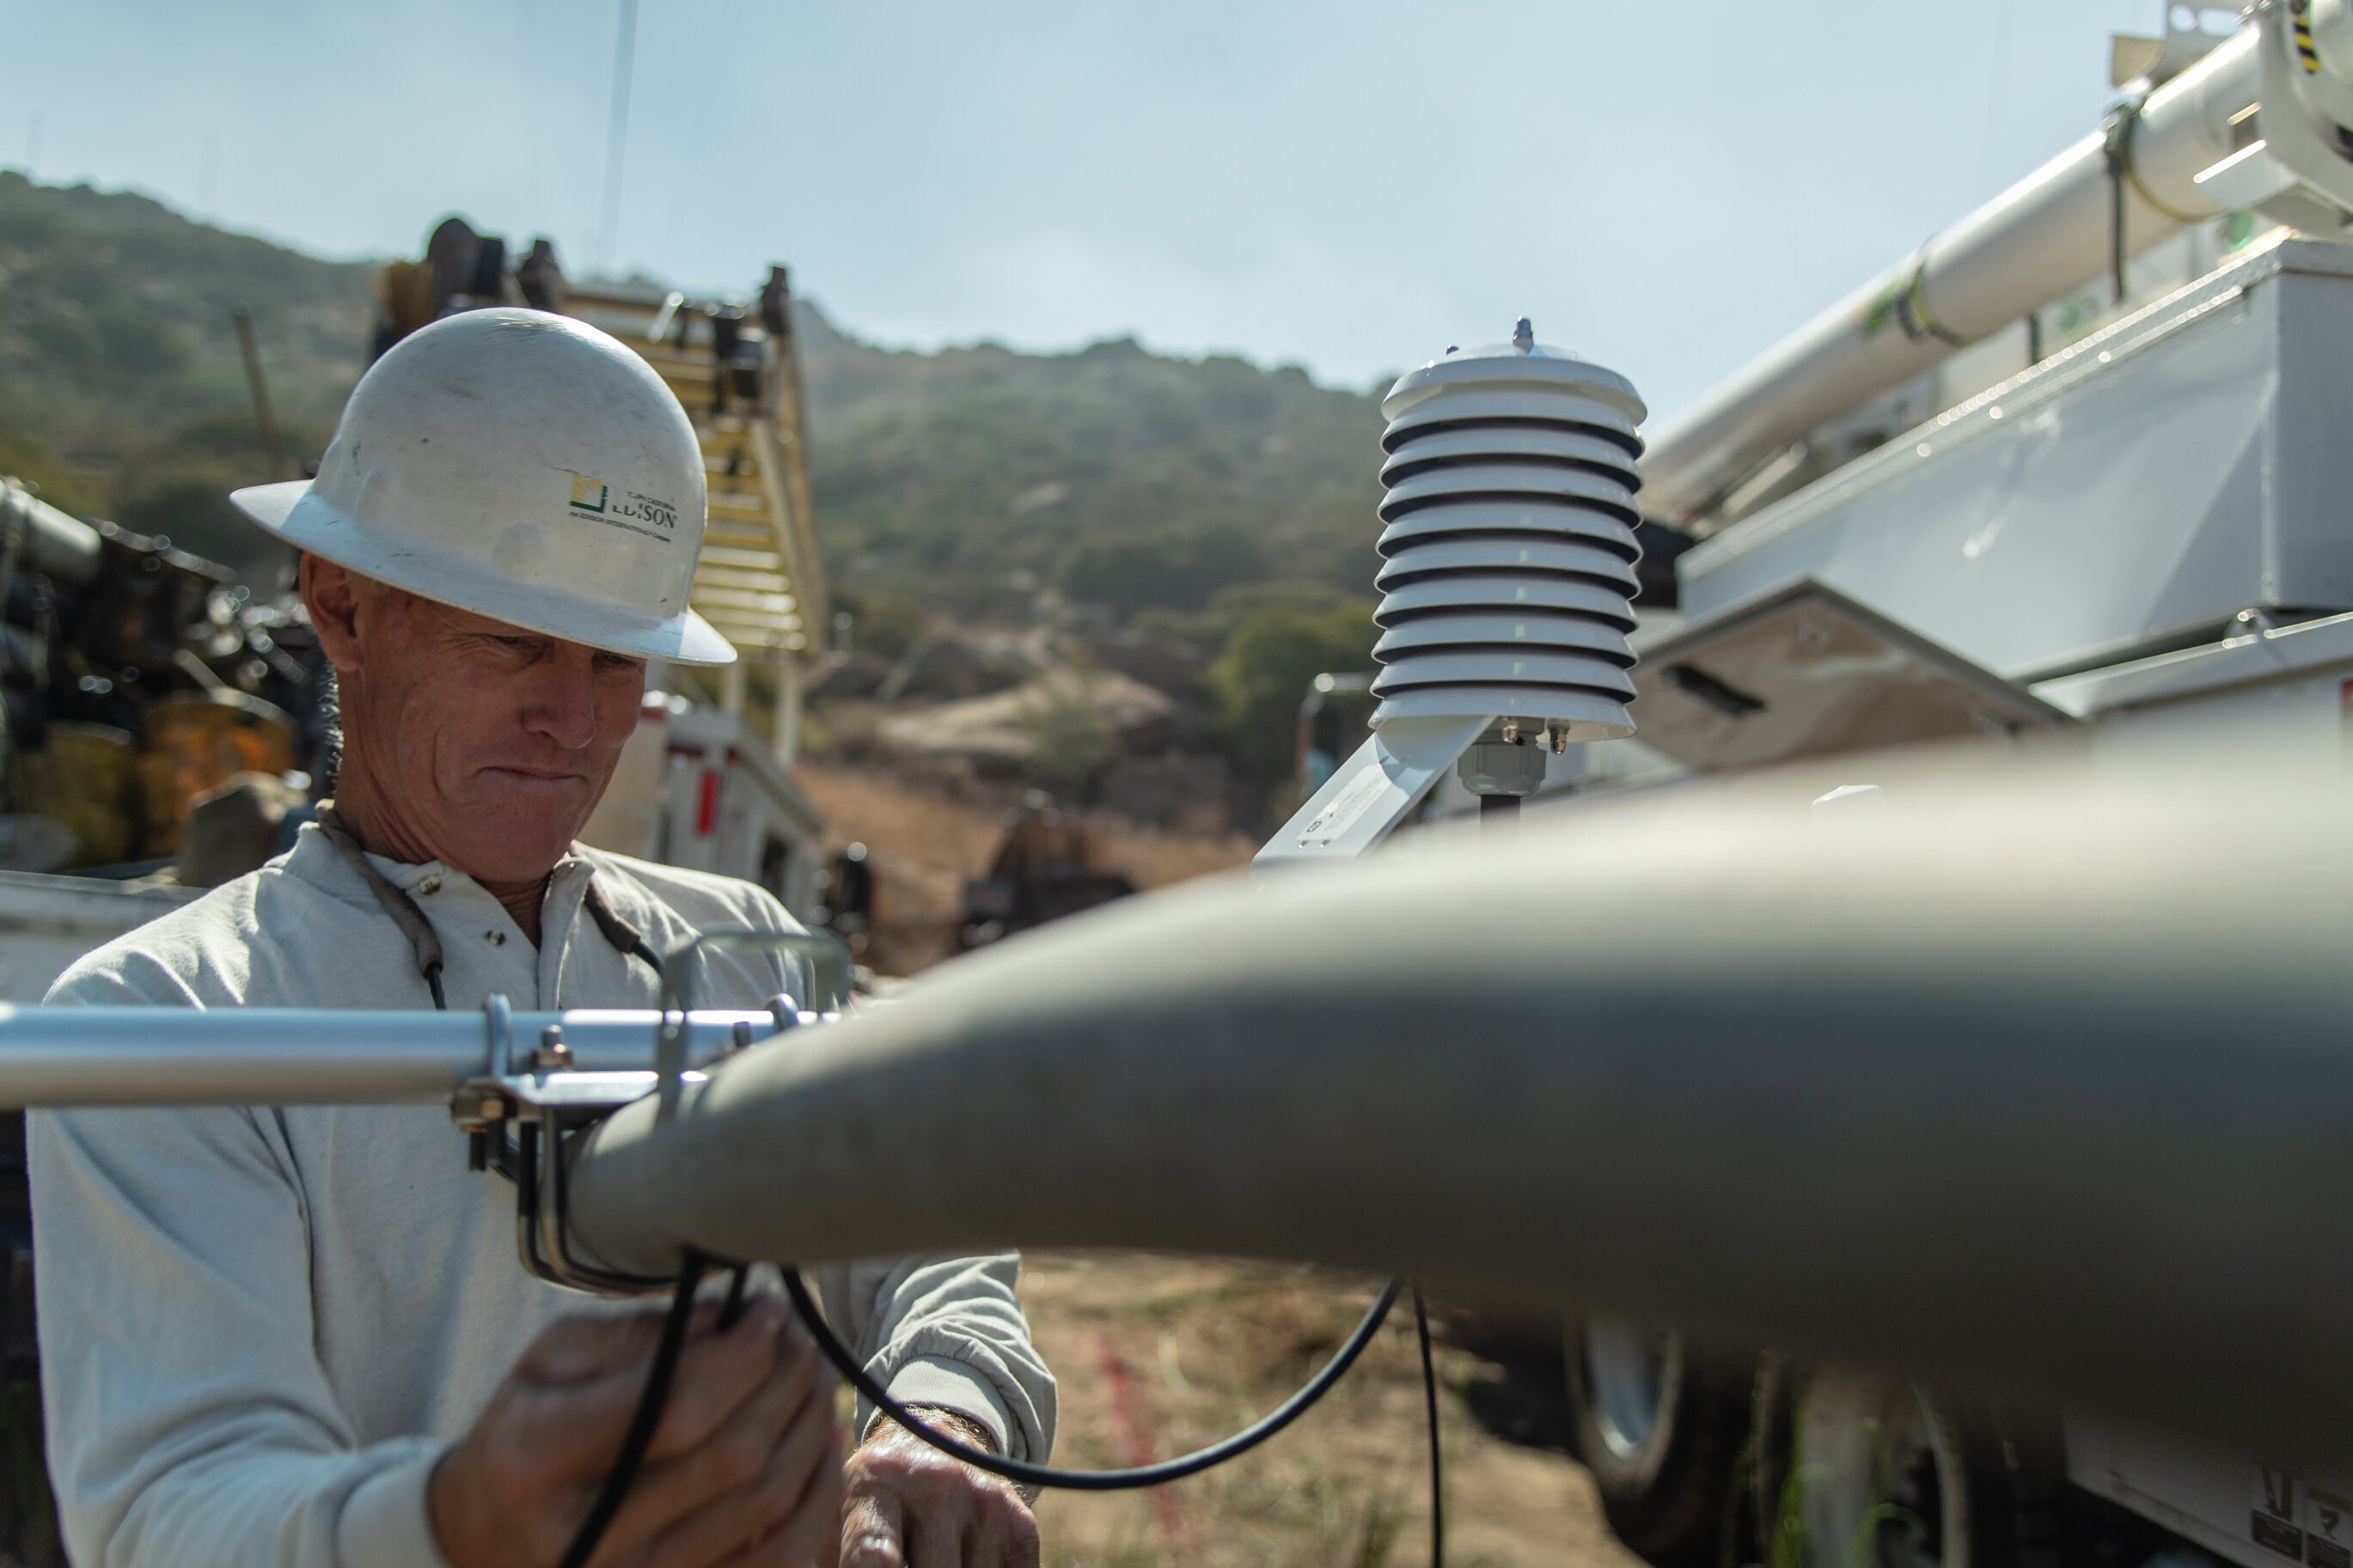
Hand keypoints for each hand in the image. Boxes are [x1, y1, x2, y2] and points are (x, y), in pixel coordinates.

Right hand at [430, 1296, 843, 1566]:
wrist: (484, 1535)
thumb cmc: (526, 1427)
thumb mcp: (552, 1361)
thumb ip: (638, 1336)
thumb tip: (732, 1316)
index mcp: (538, 1454)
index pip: (672, 1406)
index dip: (741, 1354)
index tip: (769, 1310)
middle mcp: (586, 1532)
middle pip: (730, 1454)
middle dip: (785, 1381)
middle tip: (802, 1334)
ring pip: (763, 1502)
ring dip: (807, 1427)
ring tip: (815, 1373)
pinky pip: (773, 1557)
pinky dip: (814, 1496)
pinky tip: (822, 1442)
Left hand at [840, 1409, 1037, 1566]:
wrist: (929, 1441)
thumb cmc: (867, 1504)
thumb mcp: (835, 1522)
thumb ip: (840, 1558)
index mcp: (874, 1485)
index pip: (873, 1554)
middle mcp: (936, 1484)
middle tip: (907, 1567)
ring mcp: (983, 1500)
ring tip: (926, 1558)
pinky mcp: (1019, 1520)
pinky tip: (960, 1562)